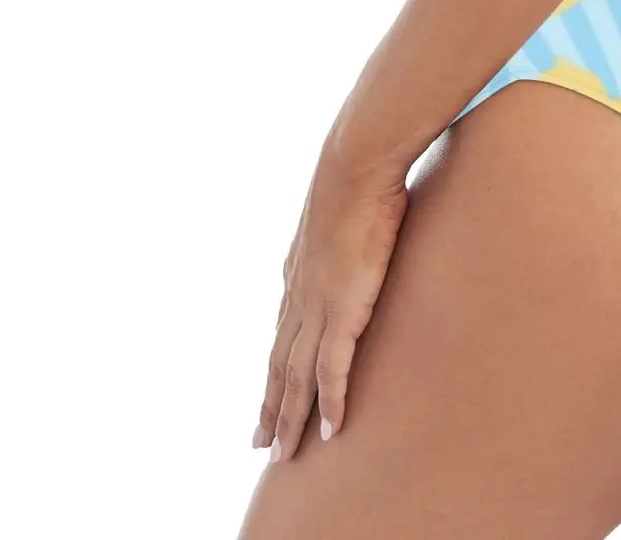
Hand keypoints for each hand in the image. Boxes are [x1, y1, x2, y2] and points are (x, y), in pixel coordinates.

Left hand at [253, 149, 409, 460]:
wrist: (355, 166)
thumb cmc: (356, 177)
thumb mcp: (343, 208)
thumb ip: (344, 227)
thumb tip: (361, 218)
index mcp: (298, 274)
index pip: (281, 334)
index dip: (274, 369)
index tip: (267, 395)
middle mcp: (299, 297)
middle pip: (278, 364)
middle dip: (270, 405)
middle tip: (259, 443)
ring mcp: (317, 306)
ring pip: (296, 376)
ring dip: (288, 417)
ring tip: (282, 454)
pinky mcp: (343, 310)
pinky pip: (331, 370)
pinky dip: (328, 402)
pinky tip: (327, 431)